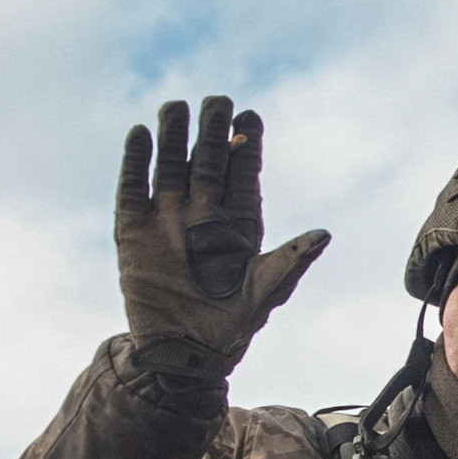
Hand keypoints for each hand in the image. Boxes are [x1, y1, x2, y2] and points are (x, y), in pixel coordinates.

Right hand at [116, 95, 330, 375]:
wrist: (184, 356)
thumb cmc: (232, 327)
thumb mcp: (265, 294)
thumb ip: (290, 262)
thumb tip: (324, 235)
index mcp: (238, 224)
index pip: (243, 175)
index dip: (246, 146)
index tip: (249, 118)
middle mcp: (203, 215)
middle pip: (207, 162)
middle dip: (211, 131)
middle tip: (217, 101)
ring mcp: (167, 220)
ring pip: (170, 166)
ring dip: (173, 137)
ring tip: (176, 106)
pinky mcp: (134, 233)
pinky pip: (133, 189)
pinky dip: (136, 162)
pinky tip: (140, 135)